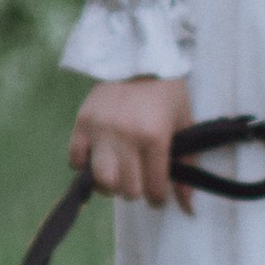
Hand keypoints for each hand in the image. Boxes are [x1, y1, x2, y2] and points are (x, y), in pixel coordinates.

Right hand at [70, 76, 196, 214]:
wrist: (138, 56)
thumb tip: (187, 207)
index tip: (157, 194)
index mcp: (154, 137)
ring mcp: (101, 129)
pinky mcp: (82, 122)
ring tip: (118, 175)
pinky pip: (76, 159)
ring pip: (101, 180)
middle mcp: (126, 136)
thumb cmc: (167, 92)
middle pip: (127, 189)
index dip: (157, 198)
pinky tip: (98, 159)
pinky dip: (85, 166)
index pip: (153, 189)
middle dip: (136, 190)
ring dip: (110, 185)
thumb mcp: (185, 124)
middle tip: (140, 180)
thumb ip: (188, 165)